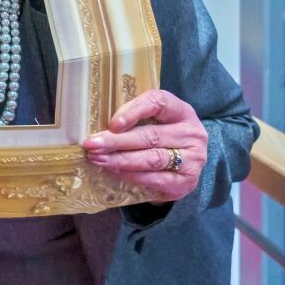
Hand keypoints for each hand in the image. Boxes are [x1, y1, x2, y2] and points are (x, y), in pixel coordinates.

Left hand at [83, 89, 207, 200]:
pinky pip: (155, 179)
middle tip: (91, 144)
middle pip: (151, 135)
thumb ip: (133, 119)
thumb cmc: (159, 137)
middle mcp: (192, 134)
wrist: (182, 167)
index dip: (134, 111)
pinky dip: (131, 175)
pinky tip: (113, 171)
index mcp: (181, 111)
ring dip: (120, 159)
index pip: (159, 103)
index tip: (112, 124)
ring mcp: (193, 159)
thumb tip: (99, 129)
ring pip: (152, 158)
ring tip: (97, 159)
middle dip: (116, 141)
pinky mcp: (186, 181)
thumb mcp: (152, 121)